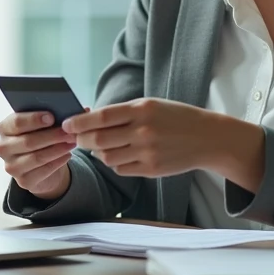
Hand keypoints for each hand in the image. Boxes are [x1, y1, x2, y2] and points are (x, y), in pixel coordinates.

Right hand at [0, 110, 80, 199]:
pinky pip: (43, 171)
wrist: (40, 164)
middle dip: (52, 135)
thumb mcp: (44, 124)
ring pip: (37, 157)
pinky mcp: (23, 181)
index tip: (52, 117)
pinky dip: (58, 162)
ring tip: (73, 142)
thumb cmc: (41, 137)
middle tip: (70, 131)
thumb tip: (83, 109)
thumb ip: (56, 114)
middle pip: (28, 141)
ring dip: (57, 149)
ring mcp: (11, 166)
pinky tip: (68, 154)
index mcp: (5, 128)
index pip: (16, 122)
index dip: (34, 119)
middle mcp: (3, 147)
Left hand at [63, 98, 227, 177]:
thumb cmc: (176, 117)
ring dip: (99, 152)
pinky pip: (121, 169)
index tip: (66, 125)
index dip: (79, 122)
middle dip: (83, 140)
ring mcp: (147, 152)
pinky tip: (123, 155)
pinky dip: (115, 163)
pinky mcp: (151, 169)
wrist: (207, 138)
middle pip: (99, 139)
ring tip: (105, 146)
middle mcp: (143, 131)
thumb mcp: (151, 105)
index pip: (101, 117)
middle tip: (78, 139)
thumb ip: (123, 113)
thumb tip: (90, 120)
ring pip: (107, 157)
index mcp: (141, 109)